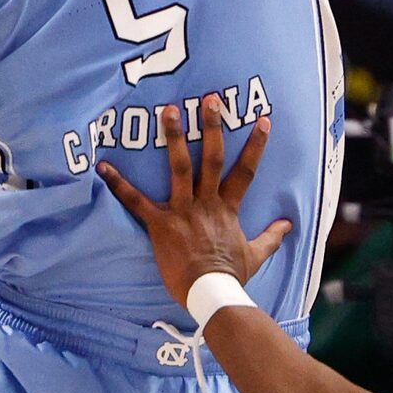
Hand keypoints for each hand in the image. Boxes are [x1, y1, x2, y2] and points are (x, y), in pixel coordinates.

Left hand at [99, 101, 292, 302]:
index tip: (263, 119)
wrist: (209, 293)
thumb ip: (271, 236)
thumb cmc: (231, 275)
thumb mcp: (256, 254)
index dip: (256, 145)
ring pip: (180, 168)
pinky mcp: (160, 224)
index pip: (246, 170)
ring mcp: (183, 211)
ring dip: (173, 138)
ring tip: (168, 111)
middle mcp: (207, 202)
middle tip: (210, 99)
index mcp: (228, 207)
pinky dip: (118, 184)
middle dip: (212, 127)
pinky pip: (136, 201)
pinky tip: (103, 166)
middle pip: (212, 158)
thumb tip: (288, 225)